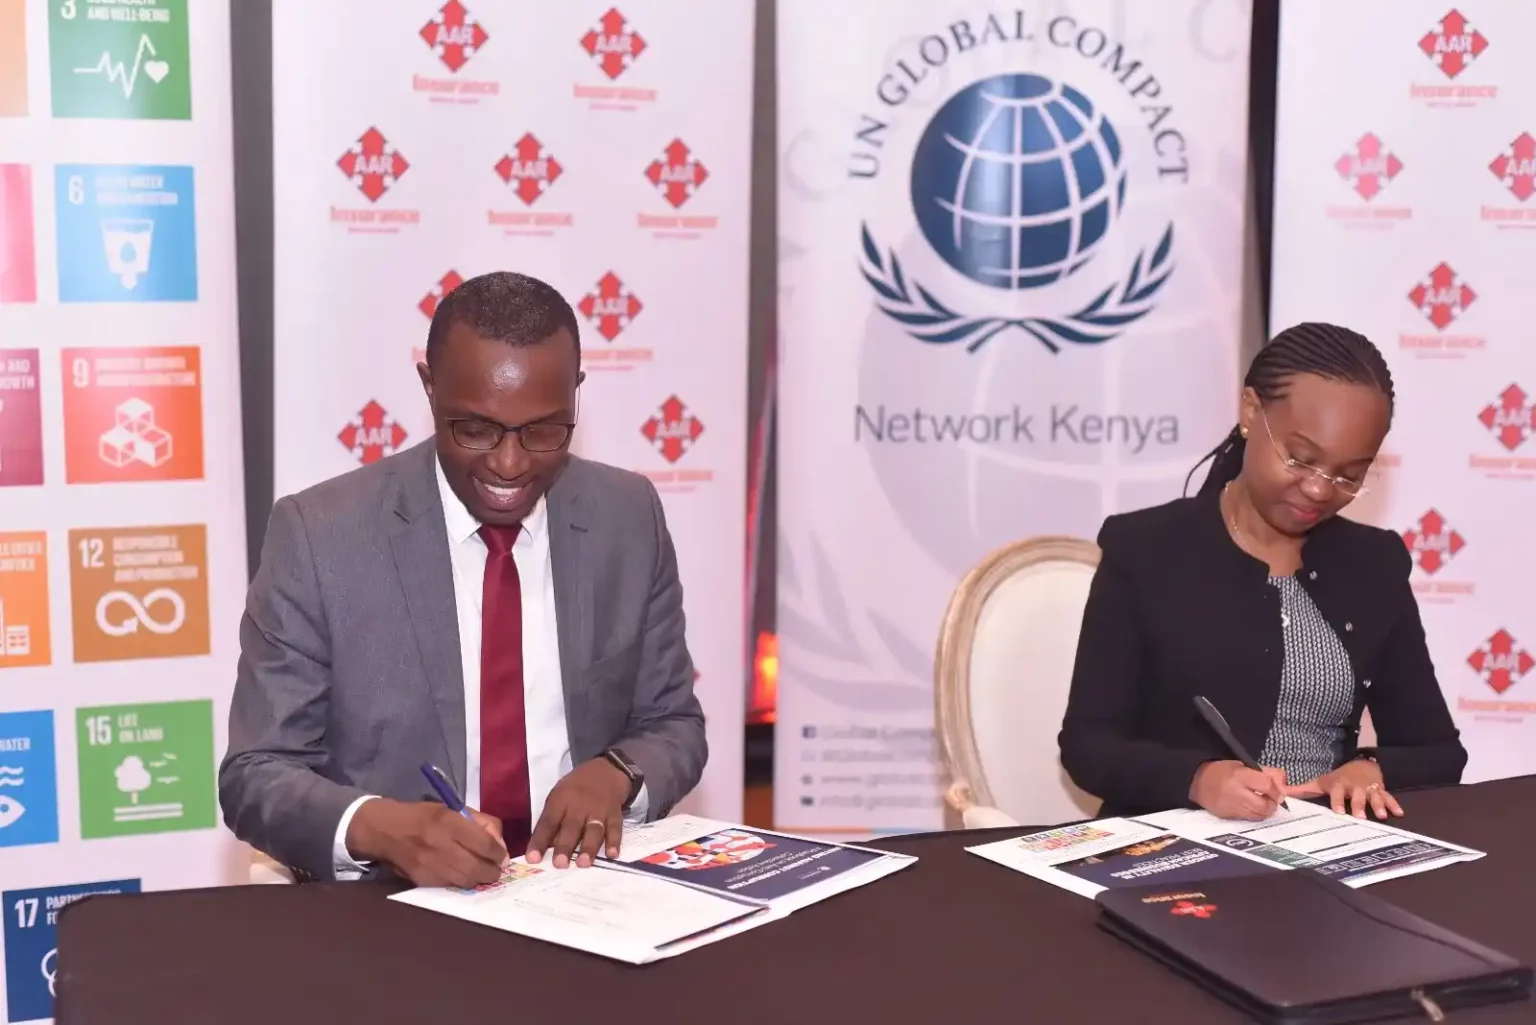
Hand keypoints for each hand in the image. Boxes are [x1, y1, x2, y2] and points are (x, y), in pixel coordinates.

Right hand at [346, 798, 507, 887]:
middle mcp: (440, 845)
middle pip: (477, 867)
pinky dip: (462, 882)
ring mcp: (431, 866)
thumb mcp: (453, 809)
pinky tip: (465, 876)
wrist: (386, 831)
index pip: (483, 843)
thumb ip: (481, 823)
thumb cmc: (424, 816)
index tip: (503, 856)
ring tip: (484, 873)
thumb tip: (500, 844)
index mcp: (449, 822)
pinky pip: (451, 885)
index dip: (499, 853)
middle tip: (497, 869)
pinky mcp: (423, 880)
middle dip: (493, 871)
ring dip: (480, 879)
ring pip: (466, 880)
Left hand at [526, 758, 631, 867]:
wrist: (606, 770)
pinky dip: (615, 841)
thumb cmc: (576, 788)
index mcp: (561, 800)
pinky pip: (615, 828)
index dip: (540, 840)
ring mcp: (599, 810)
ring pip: (594, 830)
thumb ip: (553, 819)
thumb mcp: (559, 796)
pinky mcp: (615, 814)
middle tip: (559, 864)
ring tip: (583, 863)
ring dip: (589, 847)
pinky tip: (612, 854)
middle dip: (565, 846)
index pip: (548, 822)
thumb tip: (545, 847)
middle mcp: (579, 805)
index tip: (532, 859)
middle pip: (571, 827)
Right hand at [1189, 761, 1286, 820]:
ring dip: (1264, 811)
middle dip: (1272, 805)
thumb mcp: (1246, 765)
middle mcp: (1236, 791)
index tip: (1278, 792)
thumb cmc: (1224, 772)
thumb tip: (1286, 785)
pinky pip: (1248, 819)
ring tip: (1261, 804)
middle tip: (1271, 800)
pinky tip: (1250, 808)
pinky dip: (1253, 815)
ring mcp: (1231, 806)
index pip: (1267, 785)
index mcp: (1240, 775)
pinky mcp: (1227, 816)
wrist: (1198, 781)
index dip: (1276, 791)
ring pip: (1258, 816)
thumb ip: (1269, 773)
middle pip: (1264, 805)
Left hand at [1286, 759, 1401, 819]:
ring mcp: (1369, 789)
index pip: (1337, 793)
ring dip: (1378, 805)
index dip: (1337, 802)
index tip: (1338, 812)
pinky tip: (1400, 813)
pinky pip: (1389, 797)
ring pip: (1374, 797)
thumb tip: (1284, 793)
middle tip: (1361, 816)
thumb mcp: (1322, 782)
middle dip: (1359, 805)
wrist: (1362, 765)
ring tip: (1382, 815)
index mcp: (1340, 785)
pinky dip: (1394, 804)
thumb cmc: (1339, 778)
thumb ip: (1304, 790)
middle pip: (1357, 796)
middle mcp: (1355, 787)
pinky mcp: (1381, 790)